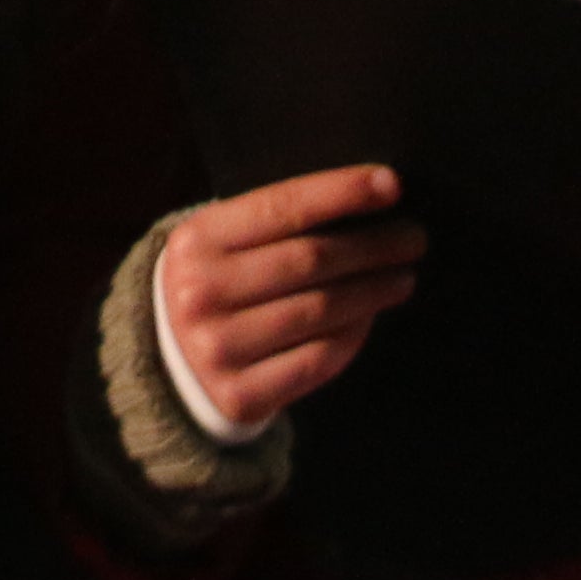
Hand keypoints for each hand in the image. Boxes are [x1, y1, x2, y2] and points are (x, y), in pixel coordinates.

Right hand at [152, 166, 424, 437]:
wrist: (167, 360)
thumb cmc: (216, 283)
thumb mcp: (220, 243)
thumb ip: (275, 223)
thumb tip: (366, 199)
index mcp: (196, 241)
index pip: (282, 207)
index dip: (341, 193)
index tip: (391, 185)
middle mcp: (200, 293)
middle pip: (309, 260)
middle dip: (372, 246)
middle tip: (414, 238)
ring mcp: (218, 348)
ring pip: (320, 311)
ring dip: (372, 291)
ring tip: (402, 277)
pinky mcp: (240, 394)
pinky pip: (317, 360)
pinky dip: (352, 336)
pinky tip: (370, 317)